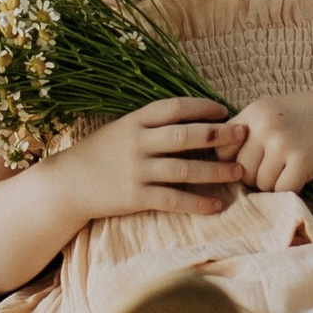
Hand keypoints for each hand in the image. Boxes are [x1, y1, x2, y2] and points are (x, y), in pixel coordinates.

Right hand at [62, 97, 238, 223]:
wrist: (68, 184)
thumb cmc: (100, 153)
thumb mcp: (121, 129)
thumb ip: (151, 125)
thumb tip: (192, 120)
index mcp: (134, 121)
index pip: (174, 107)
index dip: (202, 106)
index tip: (224, 110)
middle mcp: (137, 142)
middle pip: (185, 135)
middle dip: (218, 134)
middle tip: (243, 135)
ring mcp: (137, 170)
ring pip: (184, 168)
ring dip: (216, 170)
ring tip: (239, 171)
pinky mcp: (136, 197)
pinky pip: (173, 199)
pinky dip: (197, 203)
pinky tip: (217, 205)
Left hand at [227, 90, 312, 196]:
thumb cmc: (310, 117)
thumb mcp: (275, 113)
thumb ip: (250, 132)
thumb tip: (222, 165)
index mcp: (254, 112)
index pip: (223, 150)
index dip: (236, 162)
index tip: (253, 164)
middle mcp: (265, 126)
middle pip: (241, 171)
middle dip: (256, 178)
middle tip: (276, 172)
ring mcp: (283, 143)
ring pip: (262, 184)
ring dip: (275, 185)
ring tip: (291, 171)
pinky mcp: (302, 161)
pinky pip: (283, 190)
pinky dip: (292, 189)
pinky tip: (304, 176)